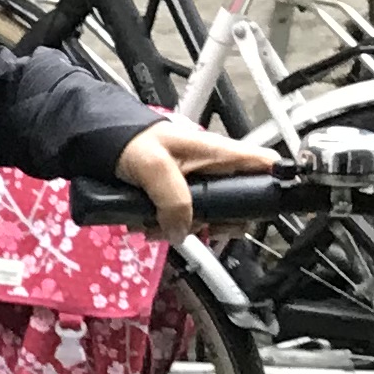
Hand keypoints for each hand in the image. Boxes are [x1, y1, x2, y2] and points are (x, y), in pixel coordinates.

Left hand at [113, 120, 278, 239]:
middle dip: (219, 223)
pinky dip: (167, 227)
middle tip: (198, 230)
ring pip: (210, 216)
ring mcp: (196, 184)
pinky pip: (183, 218)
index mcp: (219, 154)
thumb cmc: (129, 142)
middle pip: (240, 204)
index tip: (256, 214)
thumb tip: (182, 232)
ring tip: (155, 229)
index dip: (276, 187)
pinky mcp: (176, 196)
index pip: (267, 165)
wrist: (97, 143)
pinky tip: (146, 227)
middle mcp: (214, 169)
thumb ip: (174, 201)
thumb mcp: (155, 167)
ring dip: (185, 228)